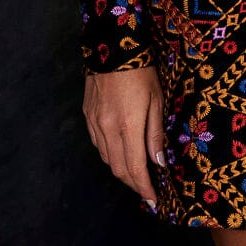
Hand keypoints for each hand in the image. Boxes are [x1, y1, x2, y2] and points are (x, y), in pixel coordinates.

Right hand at [82, 63, 165, 207]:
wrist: (112, 45)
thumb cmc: (142, 71)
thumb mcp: (156, 100)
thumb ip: (155, 134)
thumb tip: (158, 164)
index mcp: (128, 126)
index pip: (135, 169)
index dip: (144, 188)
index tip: (154, 200)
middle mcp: (107, 129)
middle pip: (118, 169)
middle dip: (134, 184)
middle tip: (147, 190)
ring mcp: (94, 123)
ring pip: (106, 159)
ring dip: (122, 171)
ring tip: (136, 174)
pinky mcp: (87, 116)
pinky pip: (98, 144)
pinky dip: (110, 155)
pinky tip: (120, 153)